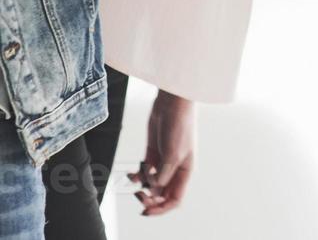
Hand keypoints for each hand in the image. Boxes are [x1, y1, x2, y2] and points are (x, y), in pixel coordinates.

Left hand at [129, 90, 194, 215]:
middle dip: (150, 199)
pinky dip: (137, 175)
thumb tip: (154, 188)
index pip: (175, 199)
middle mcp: (175, 169)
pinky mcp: (152, 154)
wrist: (172, 105)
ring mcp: (163, 162)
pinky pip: (144, 172)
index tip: (147, 210)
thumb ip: (164, 174)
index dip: (162, 209)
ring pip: (151, 184)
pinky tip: (132, 173)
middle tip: (138, 196)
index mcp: (185, 171)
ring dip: (142, 185)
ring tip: (136, 177)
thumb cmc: (180, 126)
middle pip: (162, 194)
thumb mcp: (174, 154)